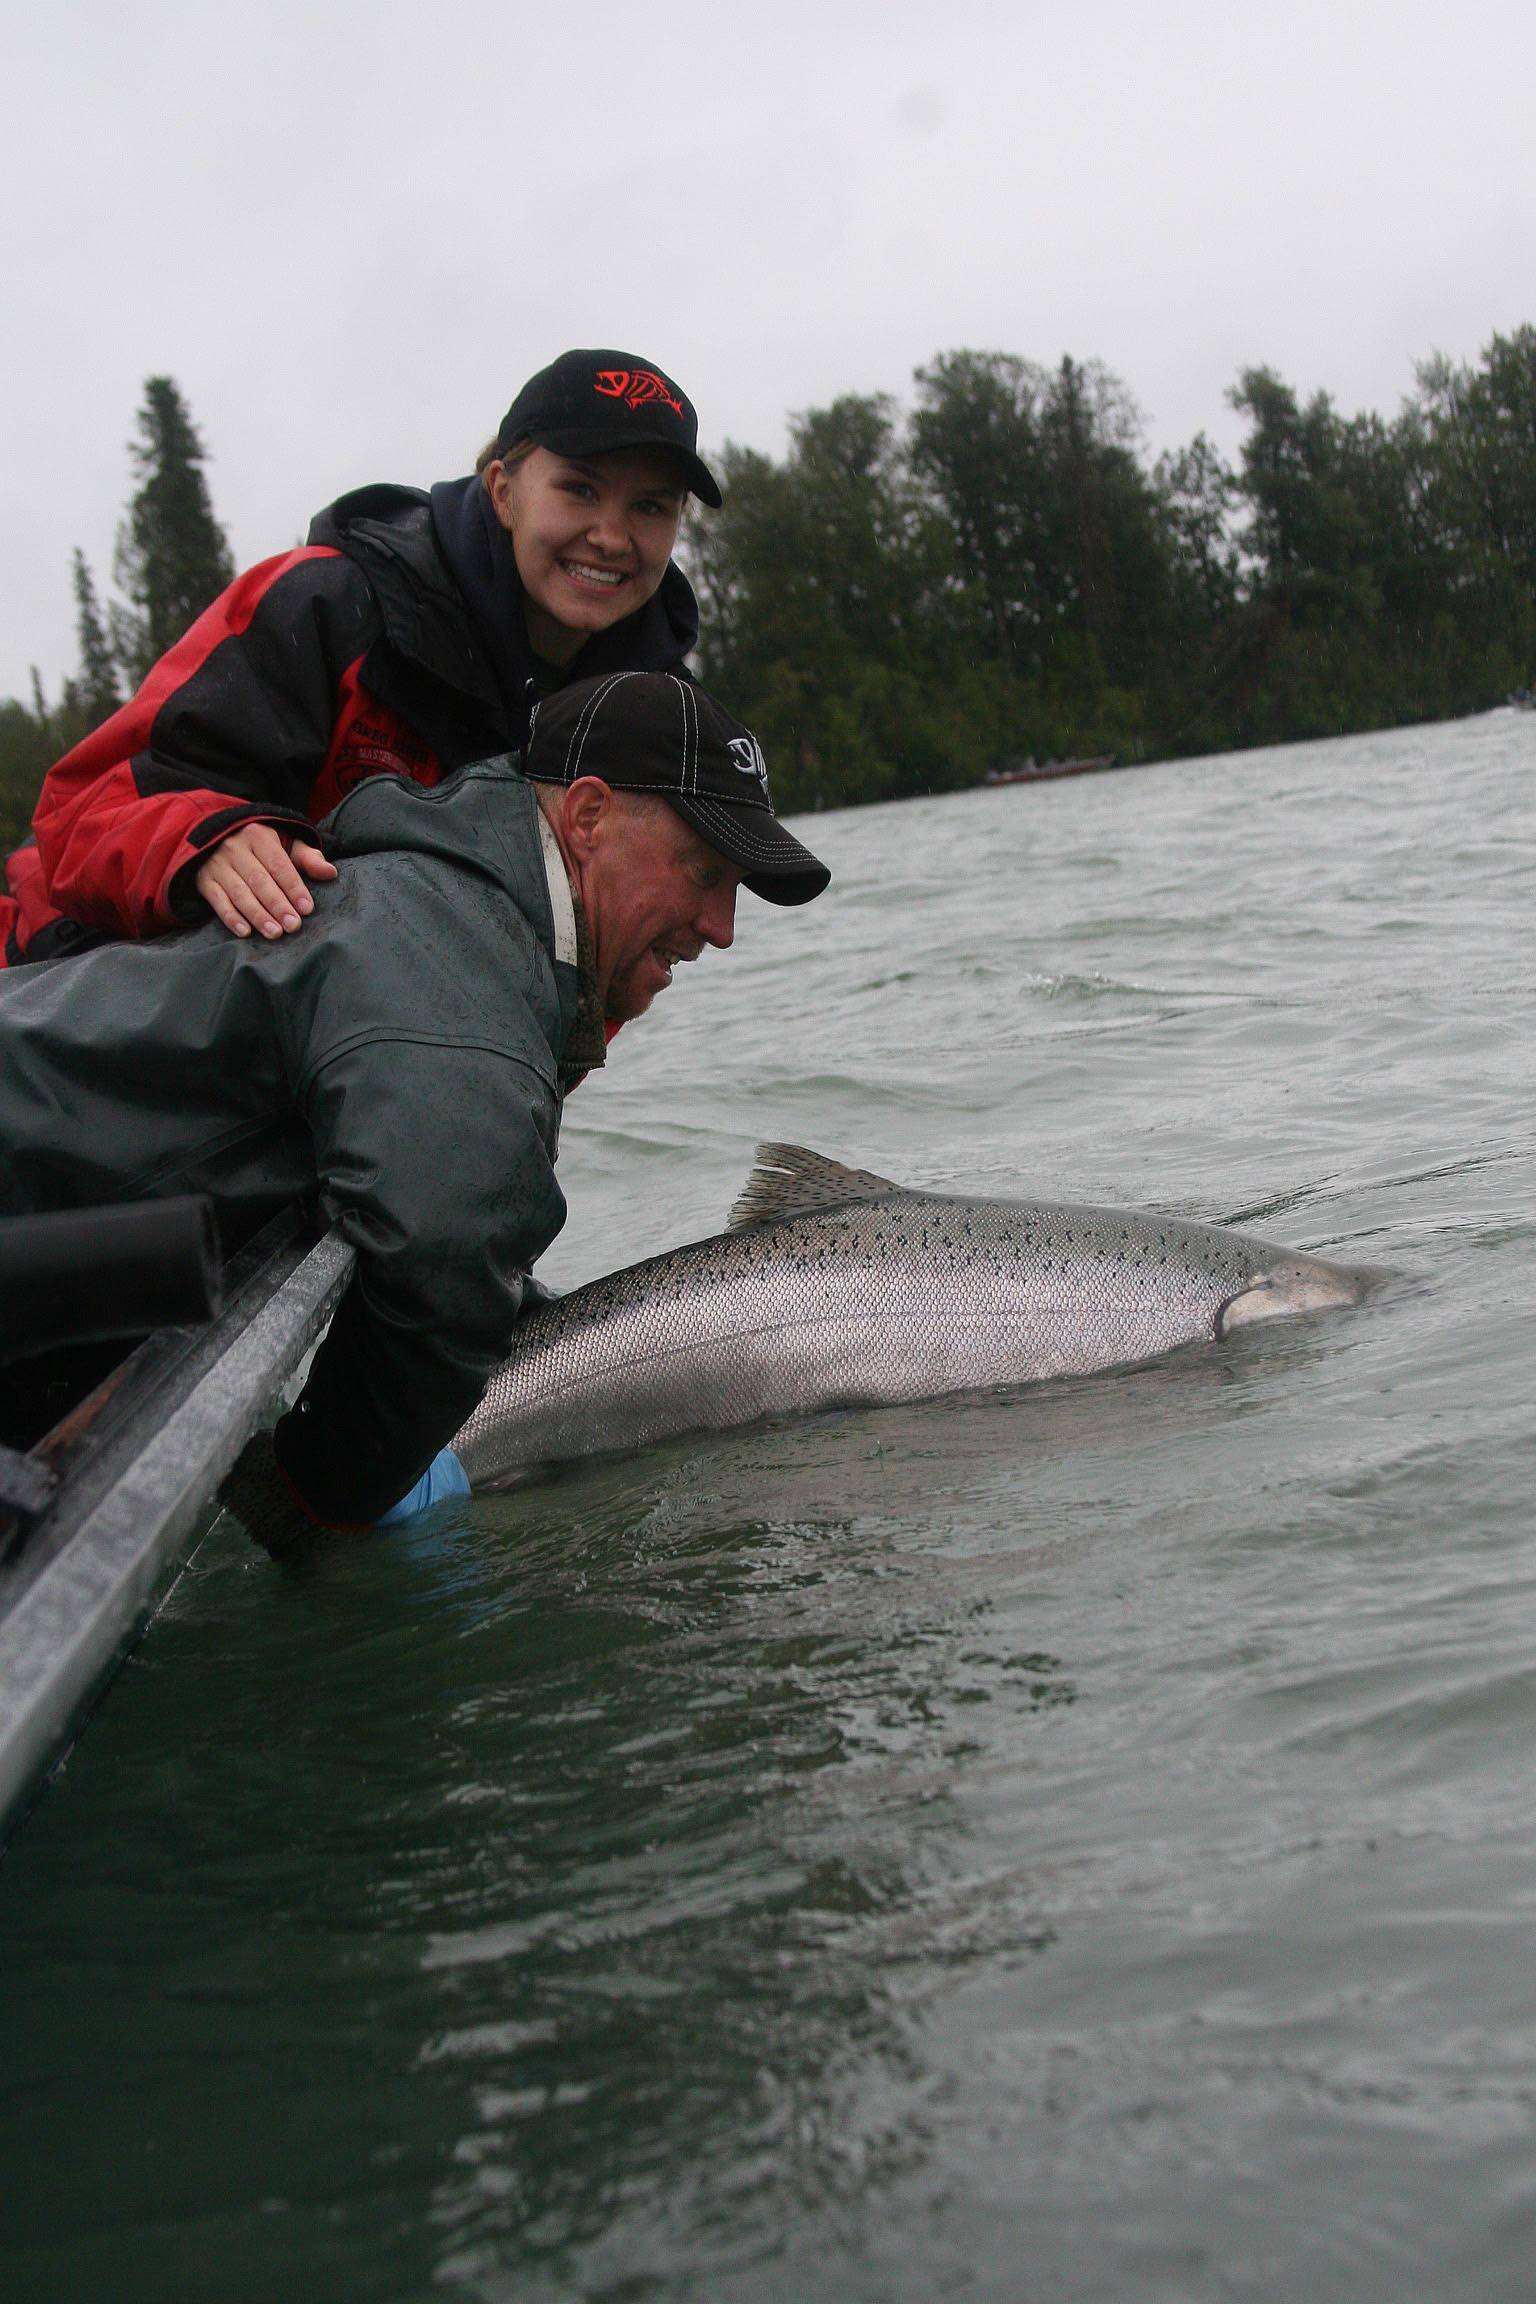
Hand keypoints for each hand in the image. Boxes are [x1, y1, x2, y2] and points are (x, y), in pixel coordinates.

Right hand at [195, 823, 337, 938]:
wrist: (217, 835)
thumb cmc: (261, 846)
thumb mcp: (285, 843)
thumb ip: (307, 858)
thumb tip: (330, 873)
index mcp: (258, 836)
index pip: (278, 864)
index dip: (293, 887)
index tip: (307, 908)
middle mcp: (235, 848)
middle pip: (259, 881)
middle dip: (277, 905)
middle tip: (293, 926)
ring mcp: (217, 865)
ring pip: (239, 893)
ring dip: (257, 915)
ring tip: (275, 933)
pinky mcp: (204, 880)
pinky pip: (217, 901)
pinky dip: (230, 917)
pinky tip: (245, 932)